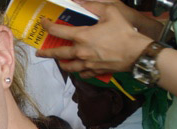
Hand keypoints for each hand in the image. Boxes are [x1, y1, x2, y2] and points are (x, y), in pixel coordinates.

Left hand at [35, 1, 152, 77]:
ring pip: (69, 67)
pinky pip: (83, 74)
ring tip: (59, 62)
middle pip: (58, 54)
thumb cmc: (124, 32)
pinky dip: (79, 72)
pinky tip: (79, 69)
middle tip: (40, 52)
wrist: (137, 53)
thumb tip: (79, 1)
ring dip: (62, 64)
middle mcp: (81, 52)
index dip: (47, 26)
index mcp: (82, 36)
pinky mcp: (96, 71)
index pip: (57, 31)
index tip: (43, 23)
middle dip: (47, 53)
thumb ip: (93, 5)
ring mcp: (87, 63)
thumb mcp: (110, 12)